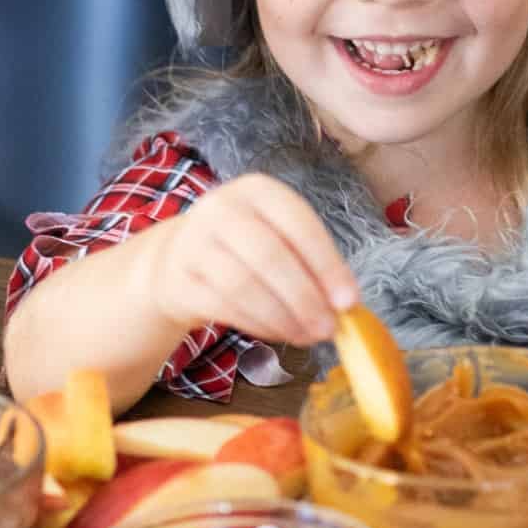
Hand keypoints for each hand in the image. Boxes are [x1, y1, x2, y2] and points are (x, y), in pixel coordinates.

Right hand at [149, 172, 358, 347]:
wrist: (178, 258)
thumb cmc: (244, 247)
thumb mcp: (278, 237)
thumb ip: (311, 263)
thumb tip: (345, 304)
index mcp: (257, 190)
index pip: (299, 224)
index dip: (327, 265)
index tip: (348, 302)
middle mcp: (221, 207)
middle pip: (270, 256)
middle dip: (305, 298)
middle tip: (328, 329)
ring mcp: (194, 242)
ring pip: (244, 285)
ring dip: (282, 318)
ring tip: (307, 337)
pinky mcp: (178, 279)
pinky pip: (224, 307)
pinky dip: (258, 325)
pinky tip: (280, 333)